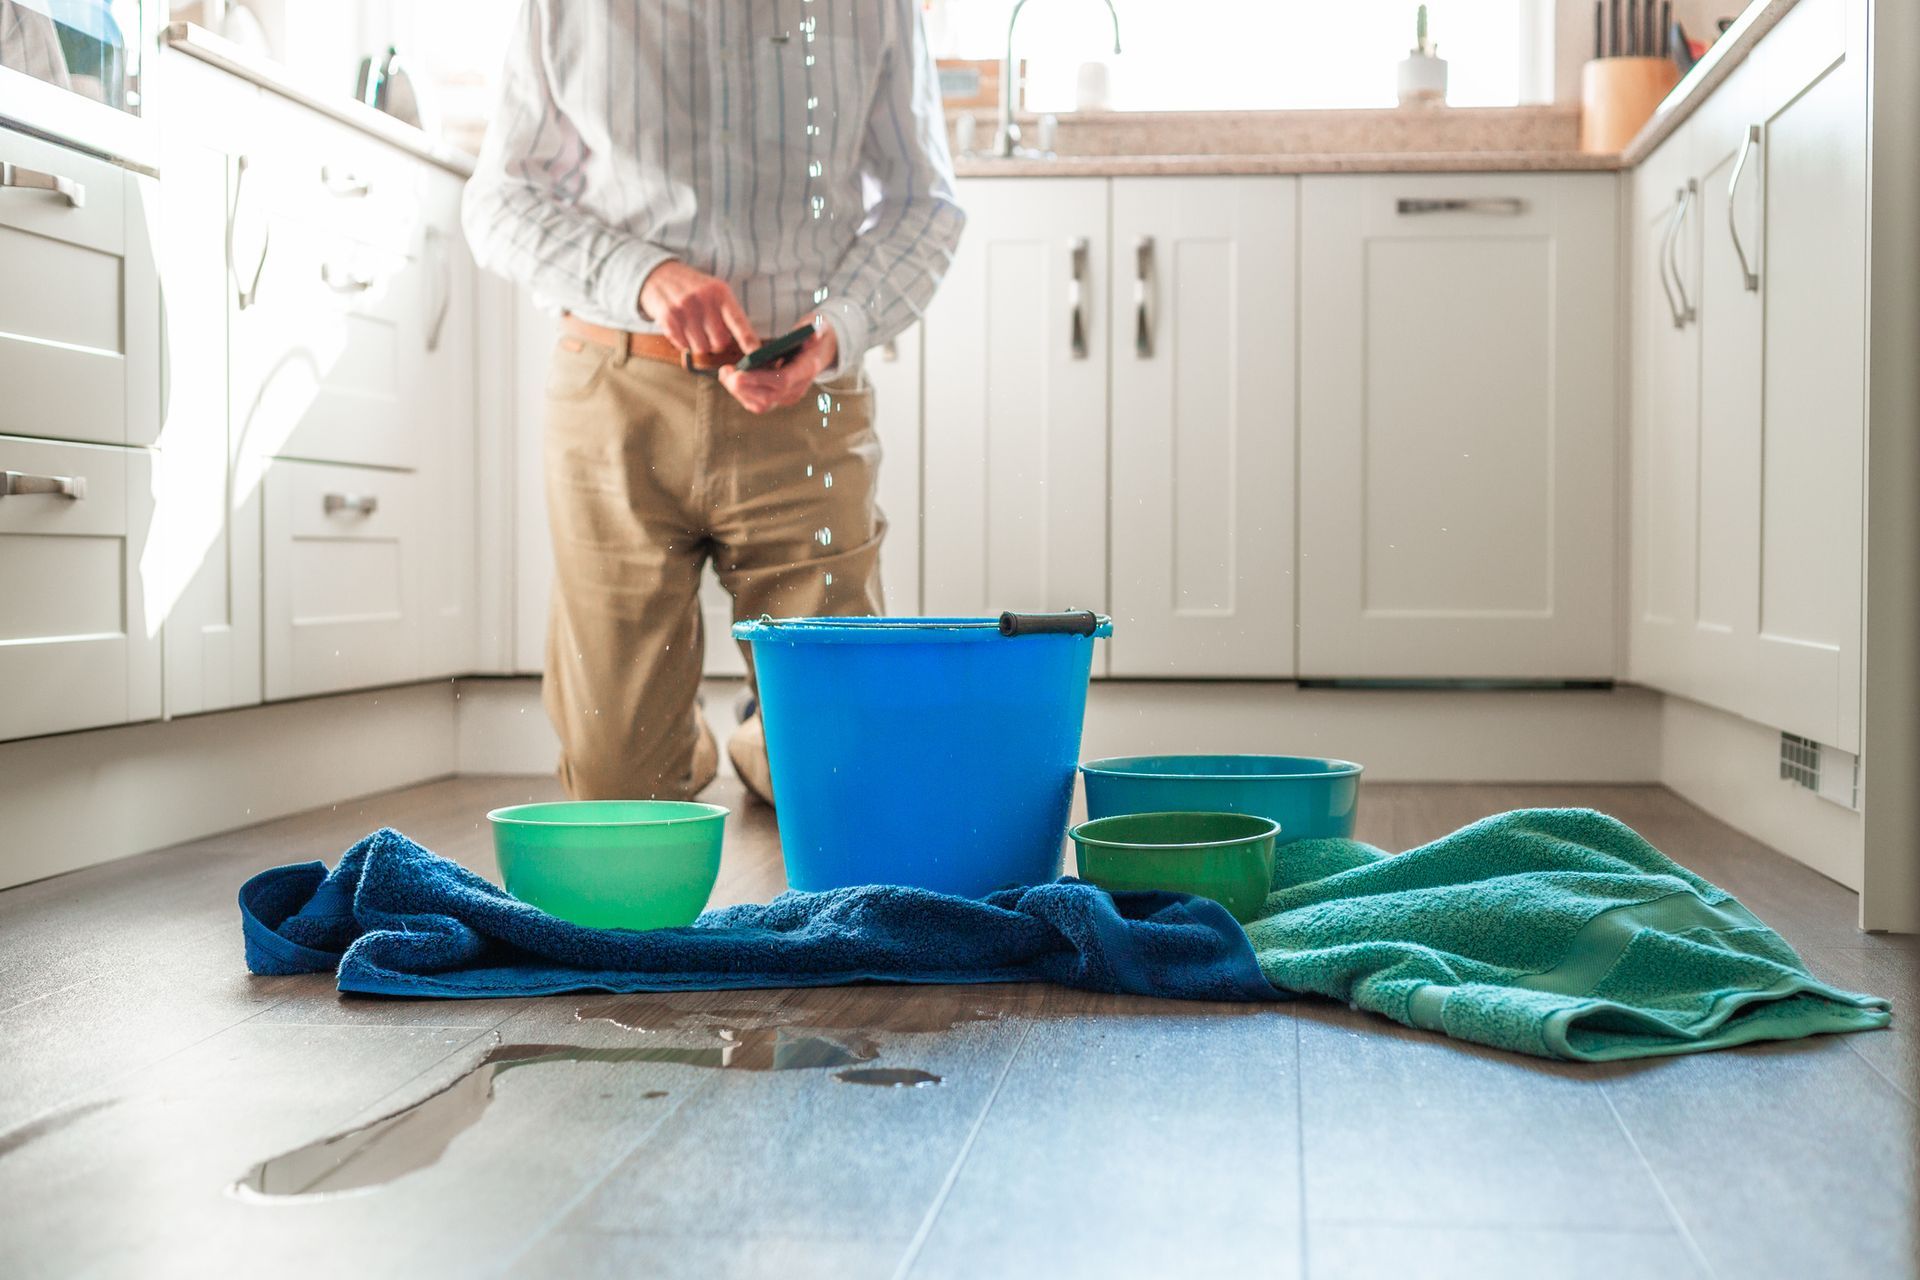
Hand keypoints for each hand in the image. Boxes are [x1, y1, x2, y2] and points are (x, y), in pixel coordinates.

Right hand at [638, 260, 758, 355]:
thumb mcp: (715, 291)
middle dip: (716, 343)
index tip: (757, 355)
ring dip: (699, 344)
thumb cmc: (694, 289)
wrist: (659, 275)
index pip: (738, 322)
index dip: (749, 341)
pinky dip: (683, 342)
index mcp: (721, 292)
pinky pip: (683, 346)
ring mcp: (685, 308)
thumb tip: (746, 345)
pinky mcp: (668, 317)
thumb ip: (729, 314)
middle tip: (709, 331)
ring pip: (702, 348)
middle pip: (720, 343)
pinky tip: (680, 328)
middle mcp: (704, 299)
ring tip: (694, 328)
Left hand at [719, 321, 838, 414]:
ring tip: (725, 373)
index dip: (758, 379)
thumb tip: (814, 333)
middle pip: (767, 398)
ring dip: (739, 392)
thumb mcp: (817, 326)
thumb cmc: (813, 334)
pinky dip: (742, 393)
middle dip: (742, 388)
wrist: (819, 351)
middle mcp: (798, 389)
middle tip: (725, 371)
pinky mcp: (778, 399)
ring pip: (760, 405)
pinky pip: (757, 404)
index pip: (782, 381)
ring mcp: (788, 397)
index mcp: (807, 370)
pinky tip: (730, 379)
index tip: (737, 374)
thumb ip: (815, 328)